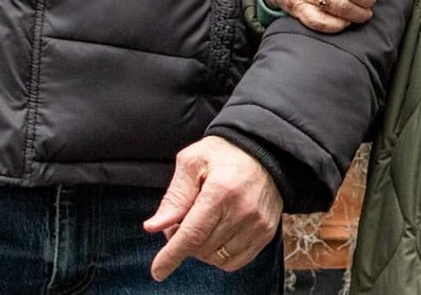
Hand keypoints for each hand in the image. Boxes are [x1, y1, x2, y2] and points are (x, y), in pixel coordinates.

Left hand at [143, 136, 282, 280]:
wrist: (263, 149)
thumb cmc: (223, 153)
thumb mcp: (192, 162)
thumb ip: (174, 197)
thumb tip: (154, 226)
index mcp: (221, 190)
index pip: (192, 234)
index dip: (172, 255)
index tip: (158, 271)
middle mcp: (242, 210)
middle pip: (201, 248)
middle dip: (184, 241)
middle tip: (181, 221)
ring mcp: (257, 224)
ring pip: (217, 258)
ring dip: (202, 249)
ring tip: (202, 224)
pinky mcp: (266, 232)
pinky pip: (235, 261)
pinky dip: (220, 255)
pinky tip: (217, 234)